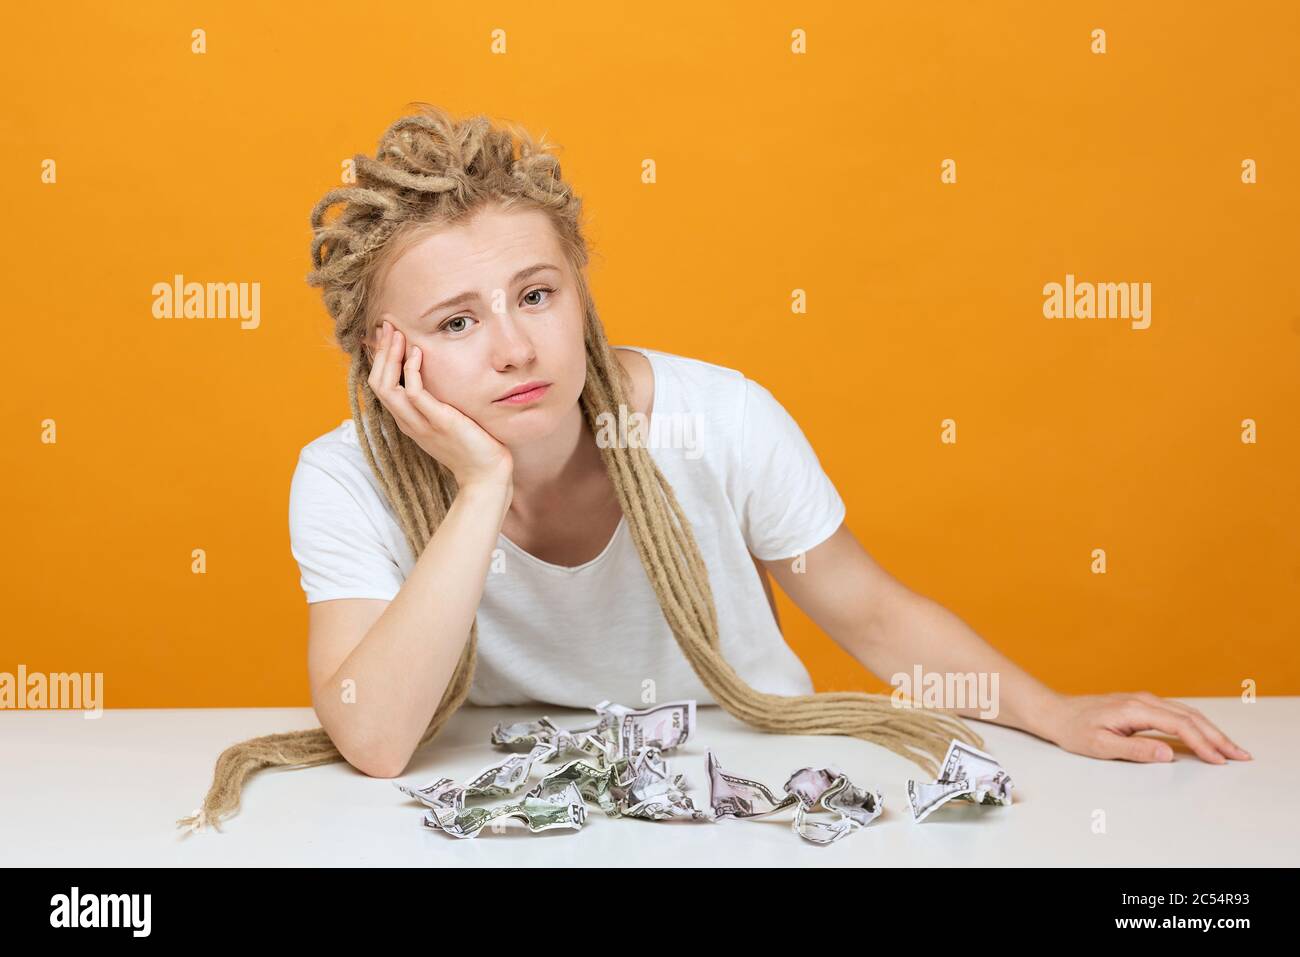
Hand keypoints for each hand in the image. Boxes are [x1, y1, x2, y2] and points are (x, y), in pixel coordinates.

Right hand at [368, 318, 513, 493]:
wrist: (487, 475)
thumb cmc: (473, 446)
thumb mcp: (449, 420)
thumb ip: (438, 402)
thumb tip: (438, 378)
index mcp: (408, 421)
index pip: (380, 386)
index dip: (379, 359)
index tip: (386, 335)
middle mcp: (409, 422)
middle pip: (377, 383)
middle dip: (380, 352)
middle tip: (387, 326)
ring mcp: (421, 423)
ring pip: (387, 387)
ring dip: (389, 356)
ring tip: (396, 333)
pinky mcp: (438, 422)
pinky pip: (413, 393)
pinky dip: (411, 370)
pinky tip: (418, 352)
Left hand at [1041, 691, 1251, 763]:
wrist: (1057, 713)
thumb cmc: (1075, 731)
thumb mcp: (1100, 746)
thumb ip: (1135, 750)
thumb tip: (1168, 753)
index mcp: (1135, 710)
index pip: (1179, 726)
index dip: (1202, 743)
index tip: (1219, 760)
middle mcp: (1143, 701)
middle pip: (1190, 716)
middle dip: (1217, 736)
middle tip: (1240, 755)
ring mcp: (1144, 700)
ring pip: (1187, 713)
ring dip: (1211, 730)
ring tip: (1231, 749)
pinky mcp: (1143, 705)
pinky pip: (1177, 713)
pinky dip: (1197, 724)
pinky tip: (1207, 735)